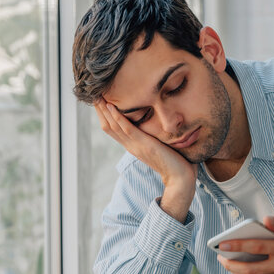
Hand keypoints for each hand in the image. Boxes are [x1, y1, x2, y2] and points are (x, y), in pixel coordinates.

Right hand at [95, 98, 196, 221]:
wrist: (180, 178)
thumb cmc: (176, 162)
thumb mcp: (160, 146)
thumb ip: (155, 137)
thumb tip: (159, 124)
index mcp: (133, 146)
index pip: (113, 130)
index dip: (105, 116)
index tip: (100, 101)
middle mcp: (131, 146)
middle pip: (109, 127)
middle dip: (100, 111)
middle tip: (93, 95)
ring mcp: (136, 146)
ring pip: (113, 126)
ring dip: (104, 111)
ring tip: (98, 96)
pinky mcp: (144, 145)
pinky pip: (127, 129)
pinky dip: (118, 117)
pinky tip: (111, 106)